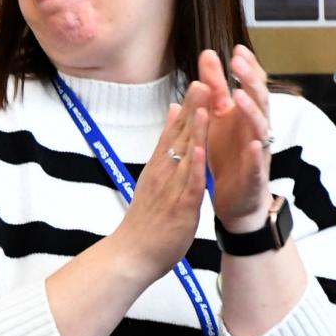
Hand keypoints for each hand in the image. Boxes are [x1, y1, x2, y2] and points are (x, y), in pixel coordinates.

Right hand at [109, 95, 211, 284]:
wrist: (131, 255)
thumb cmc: (145, 221)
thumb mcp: (153, 180)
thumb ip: (164, 149)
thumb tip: (171, 117)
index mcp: (159, 168)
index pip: (174, 132)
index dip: (188, 107)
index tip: (198, 82)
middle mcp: (162, 174)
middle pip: (179, 136)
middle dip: (194, 108)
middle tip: (204, 79)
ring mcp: (170, 189)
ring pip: (184, 154)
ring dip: (195, 127)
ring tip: (205, 104)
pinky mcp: (179, 208)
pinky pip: (188, 184)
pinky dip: (193, 166)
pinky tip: (199, 148)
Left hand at [200, 46, 275, 230]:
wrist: (236, 200)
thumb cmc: (228, 155)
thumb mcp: (217, 118)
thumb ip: (214, 88)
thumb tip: (208, 54)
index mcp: (245, 116)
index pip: (251, 87)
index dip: (247, 68)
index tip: (236, 49)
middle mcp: (256, 130)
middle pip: (259, 101)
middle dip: (250, 80)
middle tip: (238, 62)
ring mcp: (258, 153)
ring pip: (261, 128)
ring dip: (251, 111)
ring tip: (240, 95)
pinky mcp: (254, 176)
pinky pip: (258, 164)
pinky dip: (257, 153)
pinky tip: (254, 144)